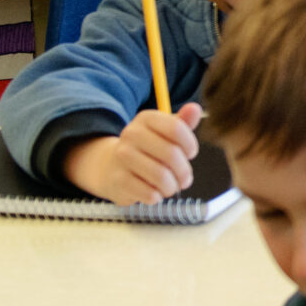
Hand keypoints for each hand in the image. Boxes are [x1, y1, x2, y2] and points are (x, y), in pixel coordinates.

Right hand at [62, 103, 202, 204]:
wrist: (110, 166)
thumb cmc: (148, 149)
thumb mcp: (165, 132)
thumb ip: (183, 122)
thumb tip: (195, 108)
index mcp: (146, 118)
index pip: (176, 129)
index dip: (190, 145)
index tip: (190, 153)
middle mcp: (131, 134)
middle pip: (171, 154)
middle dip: (184, 171)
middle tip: (185, 178)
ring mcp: (122, 157)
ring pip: (161, 176)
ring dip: (172, 186)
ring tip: (171, 186)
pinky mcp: (118, 180)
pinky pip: (149, 193)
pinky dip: (157, 196)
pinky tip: (154, 192)